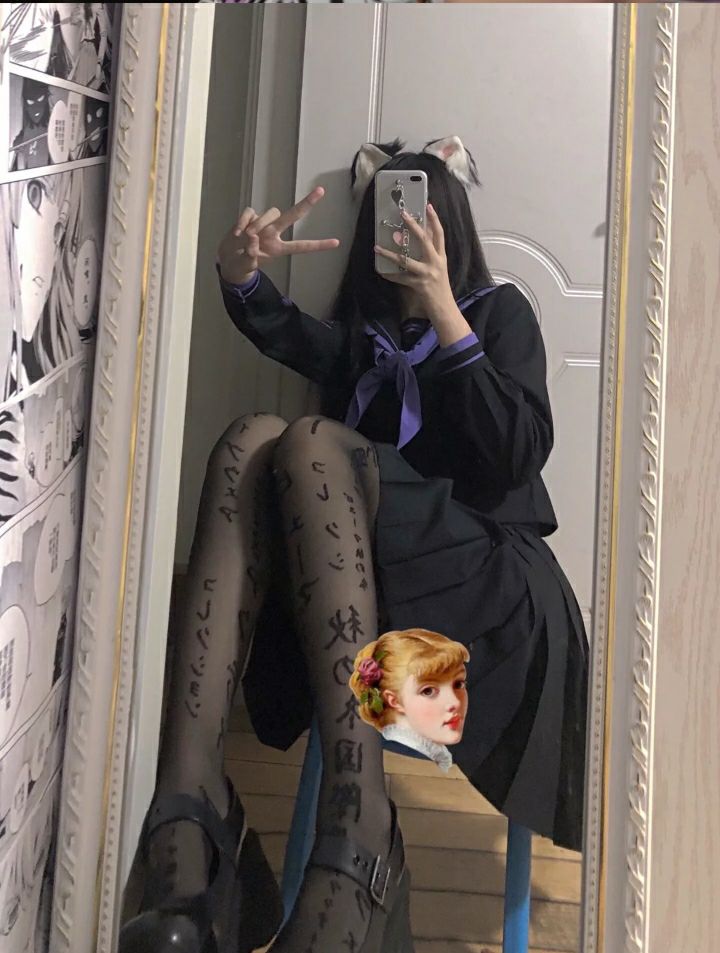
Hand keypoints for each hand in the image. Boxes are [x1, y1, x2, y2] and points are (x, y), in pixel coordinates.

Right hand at [217, 186, 339, 284]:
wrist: (227, 259)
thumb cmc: (242, 263)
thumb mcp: (246, 264)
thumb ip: (249, 254)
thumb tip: (252, 237)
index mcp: (279, 249)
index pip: (301, 246)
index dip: (318, 245)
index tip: (336, 242)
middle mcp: (274, 234)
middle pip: (292, 216)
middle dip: (306, 204)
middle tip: (321, 191)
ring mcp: (262, 223)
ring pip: (270, 213)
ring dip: (260, 223)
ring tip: (247, 237)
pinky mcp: (250, 216)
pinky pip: (250, 212)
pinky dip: (243, 221)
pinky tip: (237, 233)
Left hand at [373, 204, 455, 318]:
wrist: (444, 308)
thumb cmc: (440, 288)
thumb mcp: (439, 268)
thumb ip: (430, 255)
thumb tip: (417, 241)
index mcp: (441, 257)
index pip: (439, 234)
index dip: (434, 219)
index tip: (428, 206)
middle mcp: (435, 263)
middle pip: (425, 240)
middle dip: (414, 226)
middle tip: (403, 214)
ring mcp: (427, 274)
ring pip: (406, 260)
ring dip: (390, 254)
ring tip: (377, 247)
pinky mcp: (419, 285)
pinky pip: (400, 279)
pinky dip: (390, 275)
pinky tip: (381, 271)